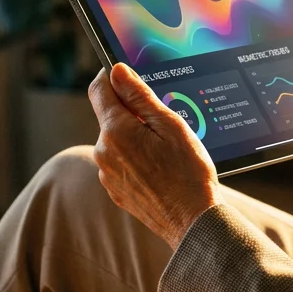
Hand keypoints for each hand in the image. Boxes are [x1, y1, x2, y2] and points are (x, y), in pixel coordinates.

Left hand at [88, 63, 220, 249]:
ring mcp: (107, 174)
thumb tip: (117, 71)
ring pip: (117, 141)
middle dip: (133, 112)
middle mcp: (103, 152)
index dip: (113, 77)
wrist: (192, 221)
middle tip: (166, 123)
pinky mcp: (116, 190)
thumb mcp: (170, 125)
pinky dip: (137, 159)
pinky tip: (161, 169)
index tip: (128, 75)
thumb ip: (139, 96)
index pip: (100, 89)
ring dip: (136, 138)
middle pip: (111, 116)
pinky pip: (121, 163)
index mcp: (116, 131)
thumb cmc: (188, 172)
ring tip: (168, 152)